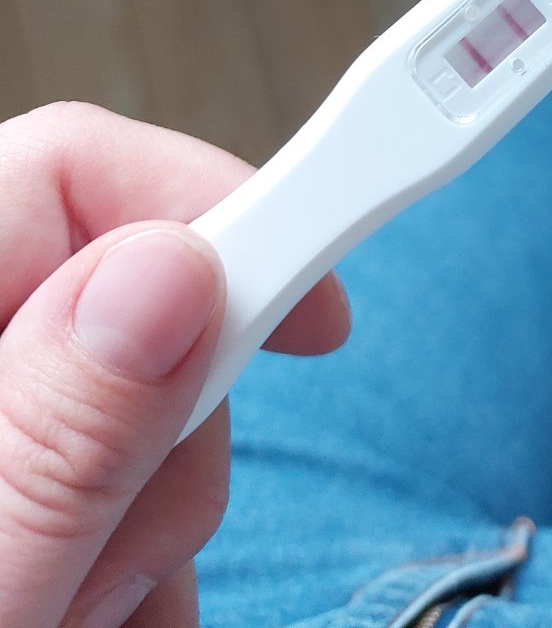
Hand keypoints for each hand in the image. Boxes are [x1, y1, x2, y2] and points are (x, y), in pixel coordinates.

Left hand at [0, 102, 349, 627]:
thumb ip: (51, 439)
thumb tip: (169, 274)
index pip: (61, 173)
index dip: (203, 207)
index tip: (316, 311)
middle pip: (126, 299)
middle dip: (169, 428)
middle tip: (114, 563)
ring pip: (139, 409)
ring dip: (147, 525)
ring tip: (73, 617)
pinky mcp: (9, 494)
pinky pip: (120, 492)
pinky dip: (132, 565)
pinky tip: (84, 620)